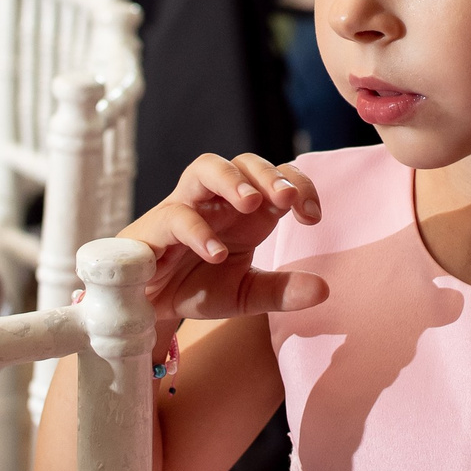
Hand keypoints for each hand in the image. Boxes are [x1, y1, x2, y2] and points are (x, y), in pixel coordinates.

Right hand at [121, 153, 327, 339]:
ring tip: (253, 202)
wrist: (147, 309)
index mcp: (246, 211)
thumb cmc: (196, 287)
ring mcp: (185, 206)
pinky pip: (176, 215)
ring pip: (205, 167)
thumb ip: (281, 291)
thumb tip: (324, 290)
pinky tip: (217, 253)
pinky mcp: (156, 226)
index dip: (299, 186)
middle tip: (287, 199)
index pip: (277, 178)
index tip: (313, 217)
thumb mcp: (244, 295)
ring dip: (231, 178)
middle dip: (269, 174)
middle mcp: (217, 200)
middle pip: (244, 161)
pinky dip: (198, 230)